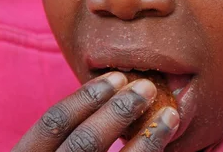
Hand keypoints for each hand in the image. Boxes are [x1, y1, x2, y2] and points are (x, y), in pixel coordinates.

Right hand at [13, 72, 179, 151]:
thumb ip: (64, 142)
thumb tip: (110, 99)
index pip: (52, 124)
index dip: (85, 97)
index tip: (116, 78)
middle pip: (83, 143)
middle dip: (119, 111)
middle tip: (147, 87)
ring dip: (147, 140)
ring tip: (170, 117)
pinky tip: (165, 149)